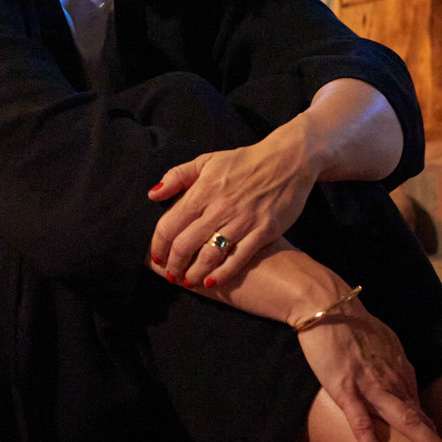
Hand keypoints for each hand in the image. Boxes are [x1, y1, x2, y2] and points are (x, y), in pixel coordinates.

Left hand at [148, 120, 316, 285]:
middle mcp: (220, 208)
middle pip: (186, 244)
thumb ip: (178, 176)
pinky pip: (238, 258)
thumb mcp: (207, 160)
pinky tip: (212, 281)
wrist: (288, 160)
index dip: (159, 245)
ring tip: (188, 282)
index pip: (170, 224)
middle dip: (173, 265)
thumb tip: (153, 195)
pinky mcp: (263, 231)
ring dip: (194, 273)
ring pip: (209, 255)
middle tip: (170, 275)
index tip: (156, 256)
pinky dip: (223, 273)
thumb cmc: (245, 161)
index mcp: (203, 190)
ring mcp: (243, 221)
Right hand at [301, 300, 441, 441]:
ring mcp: (371, 385)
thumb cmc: (350, 321)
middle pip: (420, 416)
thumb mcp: (381, 341)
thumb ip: (390, 361)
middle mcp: (392, 379)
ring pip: (404, 420)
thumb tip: (396, 376)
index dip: (429, 428)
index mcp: (398, 368)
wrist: (327, 305)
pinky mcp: (346, 389)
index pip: (417, 405)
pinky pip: (361, 422)